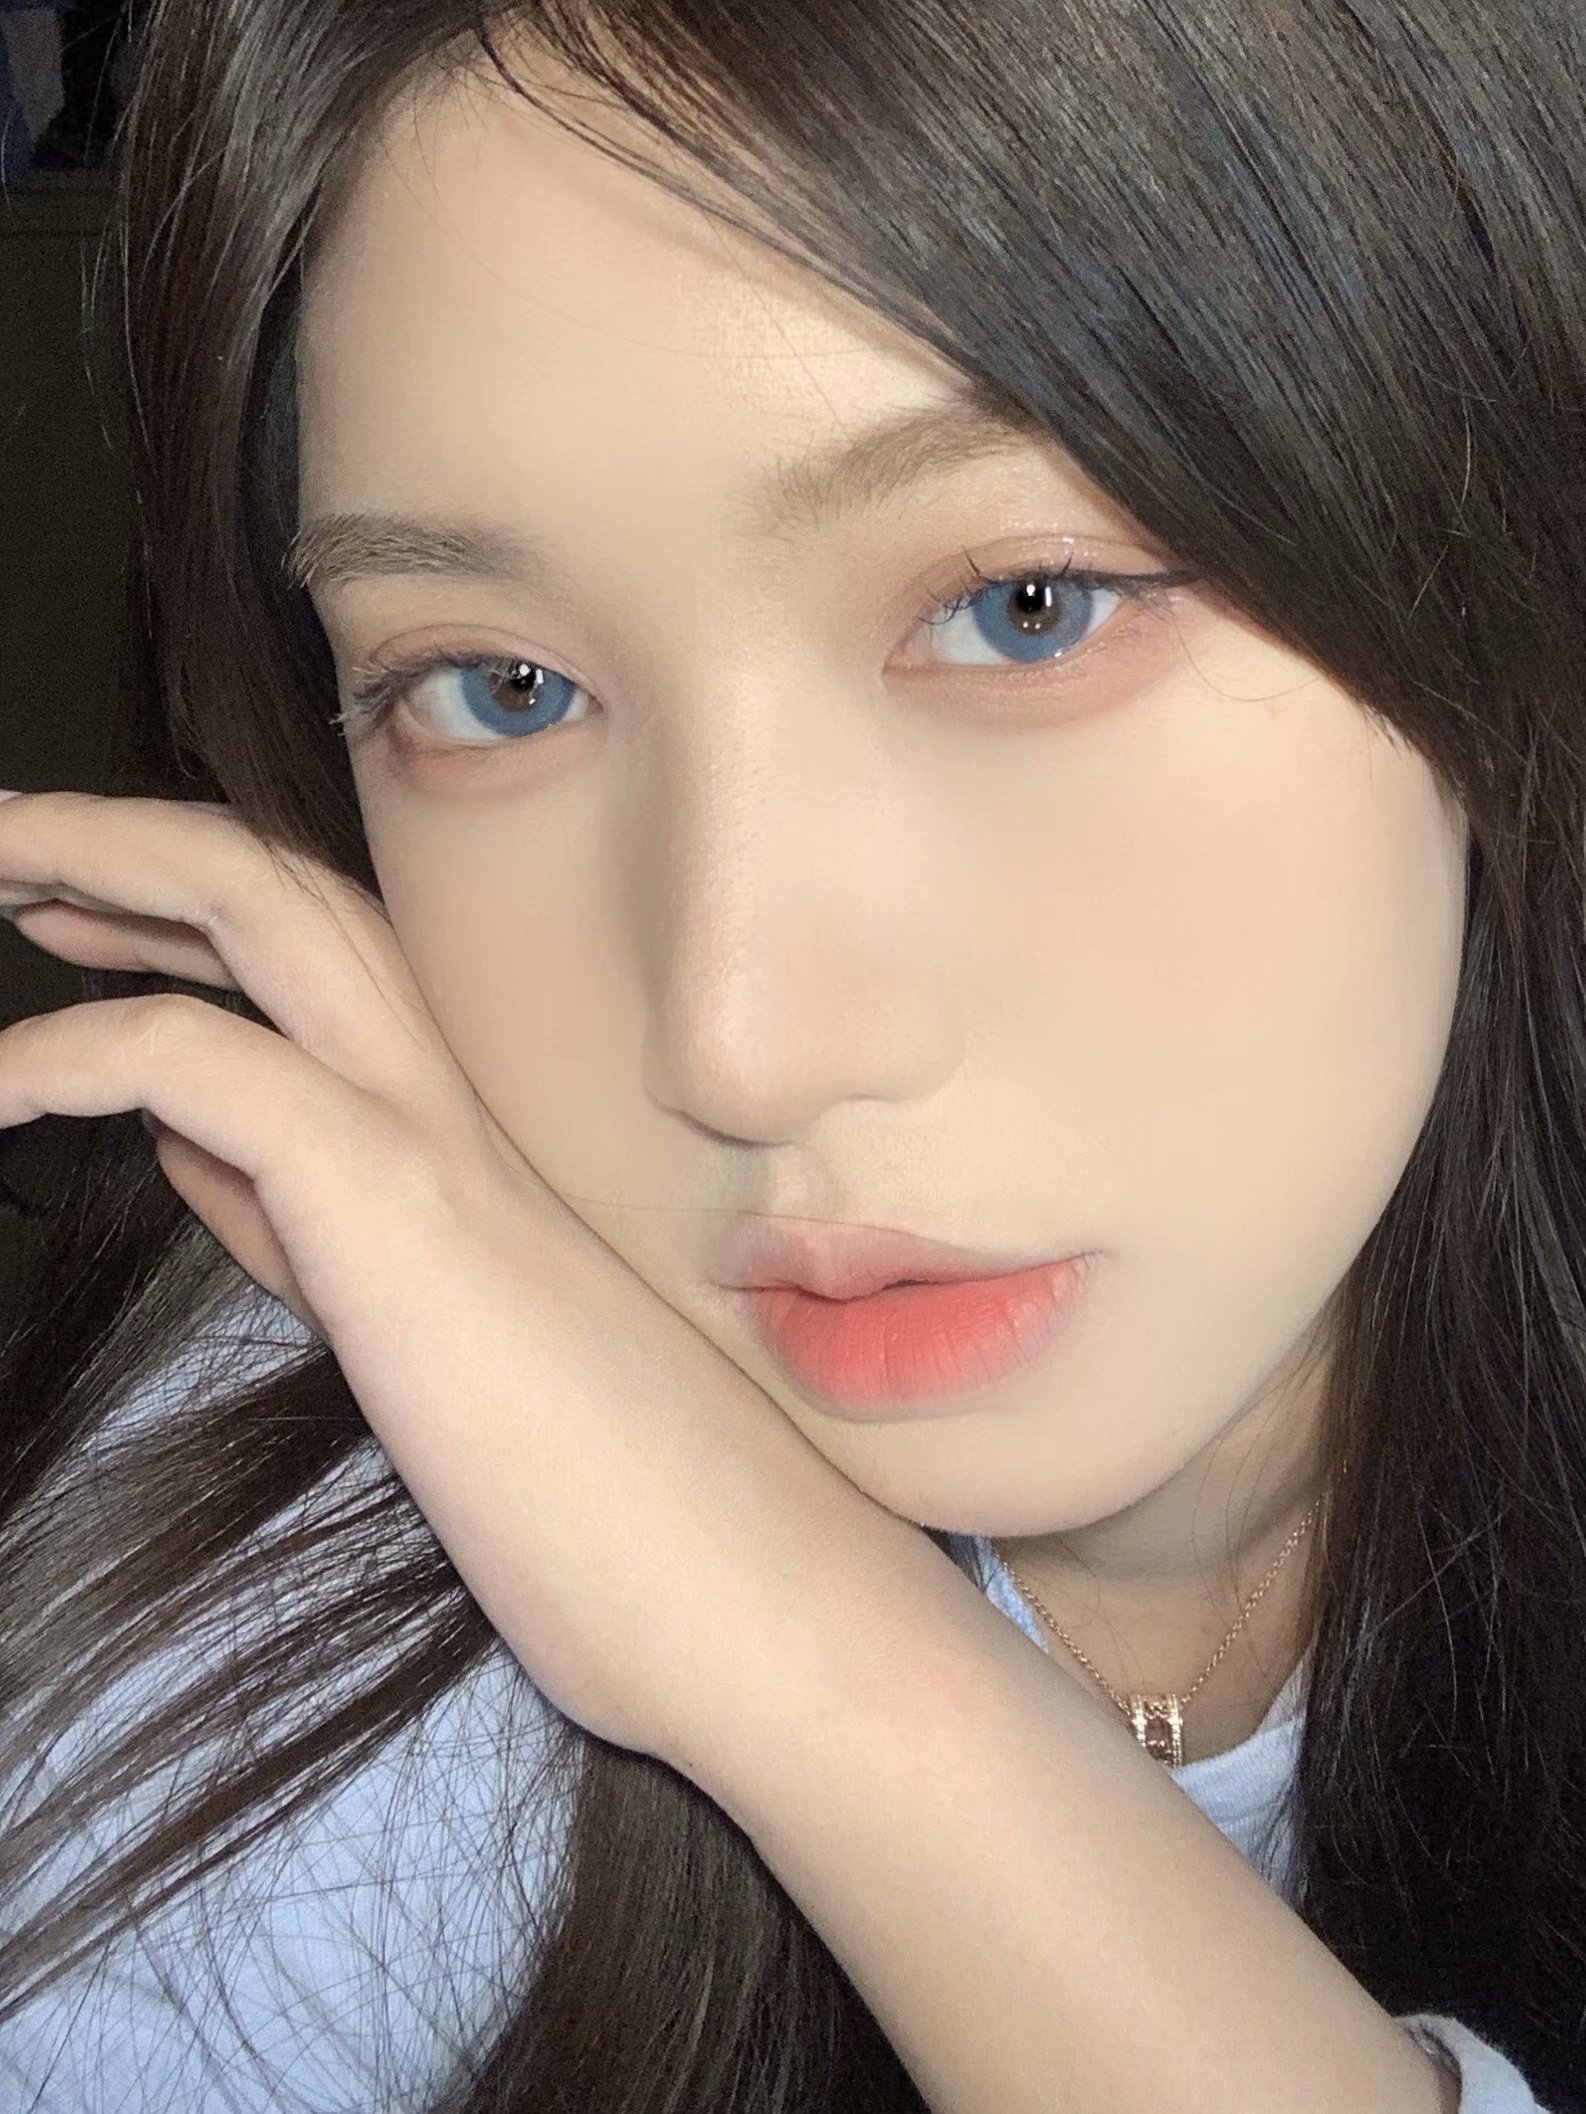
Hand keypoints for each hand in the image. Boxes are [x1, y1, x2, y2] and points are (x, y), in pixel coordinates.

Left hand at [0, 790, 940, 1783]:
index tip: (83, 915)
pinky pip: (202, 1065)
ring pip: (262, 912)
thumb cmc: (625, 1519)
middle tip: (9, 848)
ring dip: (105, 867)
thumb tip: (192, 1156)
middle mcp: (461, 1104)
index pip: (324, 962)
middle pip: (286, 888)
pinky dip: (76, 1052)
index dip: (191, 915)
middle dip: (131, 842)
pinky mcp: (398, 1209)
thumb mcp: (436, 1354)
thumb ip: (313, 1241)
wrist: (763, 1607)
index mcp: (471, 1139)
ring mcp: (437, 1141)